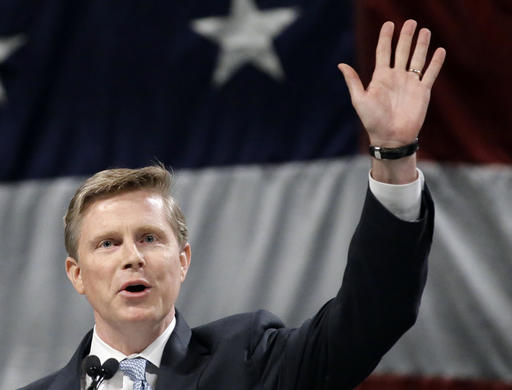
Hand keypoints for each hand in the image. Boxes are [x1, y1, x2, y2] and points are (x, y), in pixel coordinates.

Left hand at [338, 19, 445, 147]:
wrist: (391, 138)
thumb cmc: (373, 121)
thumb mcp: (359, 99)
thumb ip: (353, 81)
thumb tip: (341, 64)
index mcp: (380, 77)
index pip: (383, 51)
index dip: (386, 37)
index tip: (388, 24)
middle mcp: (396, 77)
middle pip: (402, 51)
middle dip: (406, 36)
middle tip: (410, 22)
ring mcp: (410, 83)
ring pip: (417, 59)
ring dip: (421, 45)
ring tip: (425, 30)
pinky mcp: (422, 92)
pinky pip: (430, 73)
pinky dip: (435, 63)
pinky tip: (439, 50)